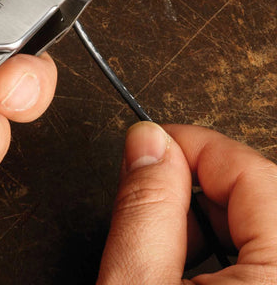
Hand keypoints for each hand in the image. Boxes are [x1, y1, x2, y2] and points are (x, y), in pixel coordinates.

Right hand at [97, 122, 276, 283]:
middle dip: (195, 188)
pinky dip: (226, 256)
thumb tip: (149, 142)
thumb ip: (146, 207)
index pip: (249, 172)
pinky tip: (191, 278)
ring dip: (209, 225)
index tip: (152, 144)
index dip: (191, 146)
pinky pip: (266, 264)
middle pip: (259, 197)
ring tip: (165, 250)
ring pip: (263, 229)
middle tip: (149, 199)